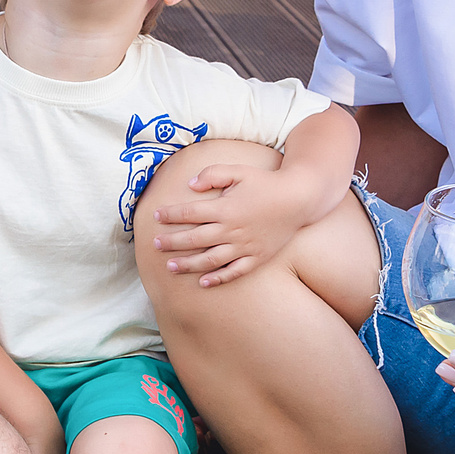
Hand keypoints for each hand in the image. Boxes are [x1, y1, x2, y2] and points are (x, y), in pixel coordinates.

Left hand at [149, 159, 322, 285]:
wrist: (298, 199)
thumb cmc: (265, 182)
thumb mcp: (238, 171)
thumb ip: (212, 174)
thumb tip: (190, 184)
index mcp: (225, 208)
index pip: (190, 213)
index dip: (170, 214)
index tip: (156, 215)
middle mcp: (232, 230)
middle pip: (194, 239)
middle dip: (172, 242)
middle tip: (155, 244)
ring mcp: (244, 246)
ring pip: (210, 260)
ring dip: (188, 264)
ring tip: (171, 267)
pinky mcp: (256, 257)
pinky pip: (234, 272)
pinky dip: (218, 278)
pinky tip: (203, 282)